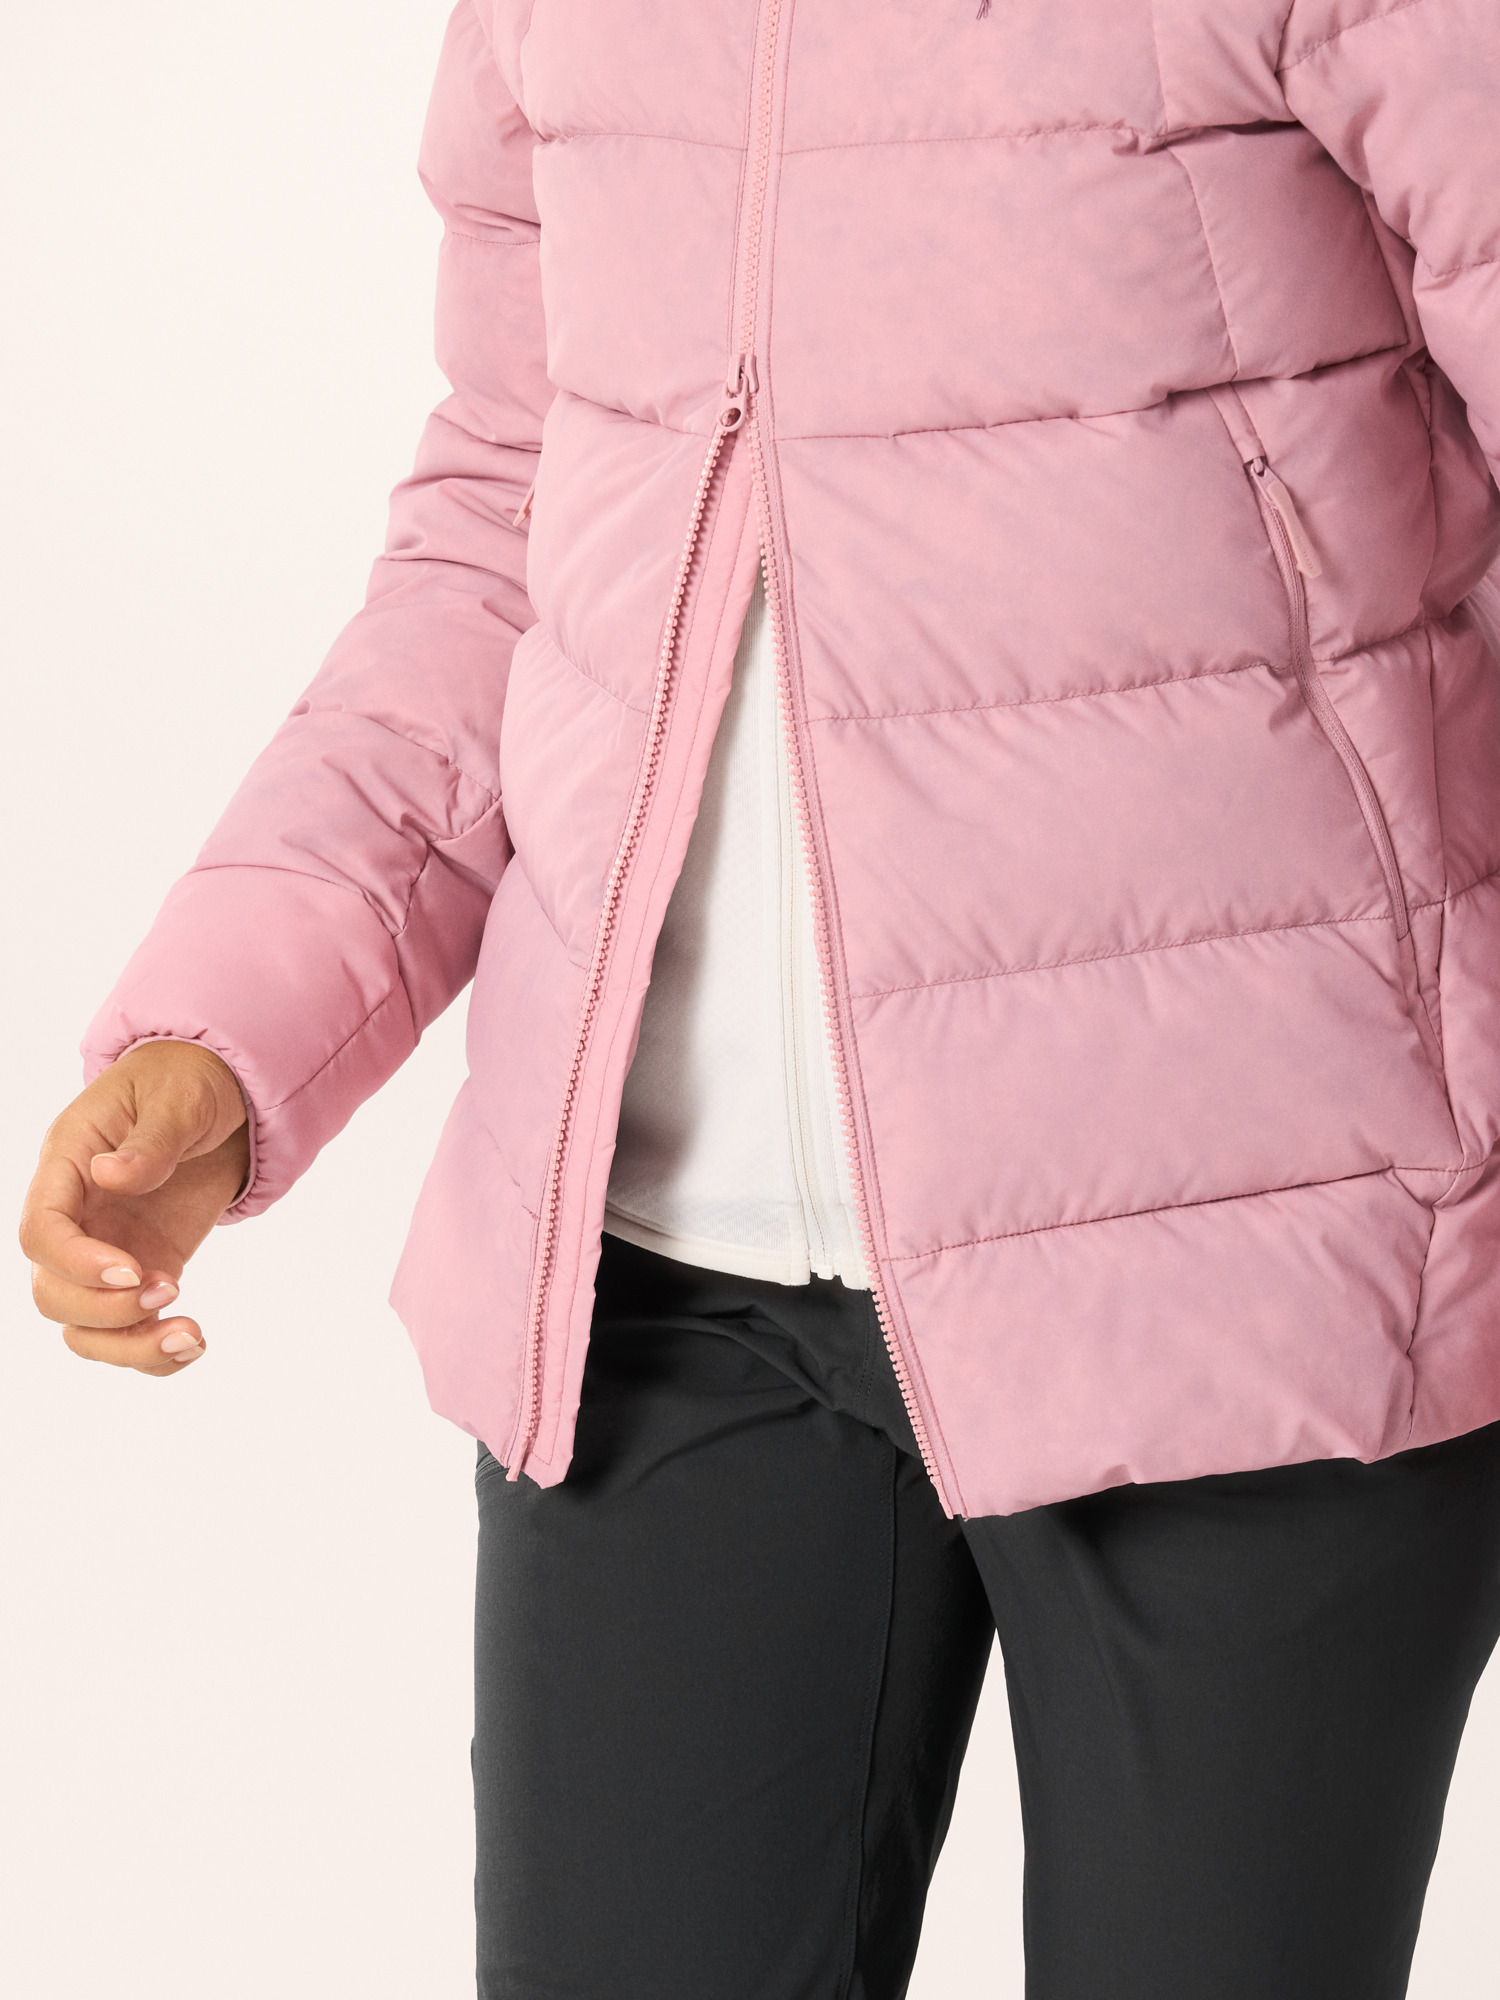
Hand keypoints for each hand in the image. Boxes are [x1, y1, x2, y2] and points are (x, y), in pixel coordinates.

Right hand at [20, 1041, 250, 1375]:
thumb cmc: (189, 1080)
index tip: (132, 1272)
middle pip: (51, 1292)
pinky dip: (154, 1352)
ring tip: (191, 1335)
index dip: (75, 1263)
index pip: (39, 1232)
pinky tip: (193, 1344)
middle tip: (170, 1289)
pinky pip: (129, 1329)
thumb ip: (151, 1139)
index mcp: (70, 1164)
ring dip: (129, 1346)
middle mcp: (79, 1215)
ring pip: (82, 1325)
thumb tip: (111, 1173)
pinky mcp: (145, 1268)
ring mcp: (108, 1248)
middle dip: (104, 1311)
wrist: (223, 1091)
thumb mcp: (179, 1096)